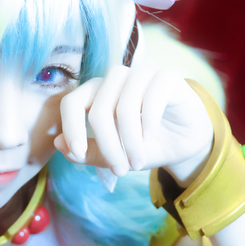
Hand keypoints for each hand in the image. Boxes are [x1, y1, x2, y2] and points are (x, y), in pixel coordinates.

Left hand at [55, 64, 213, 183]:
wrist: (186, 144)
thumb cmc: (146, 146)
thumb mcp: (115, 155)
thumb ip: (88, 151)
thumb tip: (58, 143)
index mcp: (97, 92)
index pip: (72, 102)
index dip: (71, 127)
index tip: (79, 153)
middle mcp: (116, 78)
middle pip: (99, 110)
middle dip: (108, 146)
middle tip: (120, 171)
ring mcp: (141, 74)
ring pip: (124, 107)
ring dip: (130, 141)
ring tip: (137, 162)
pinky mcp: (167, 77)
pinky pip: (151, 98)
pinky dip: (148, 123)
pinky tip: (150, 138)